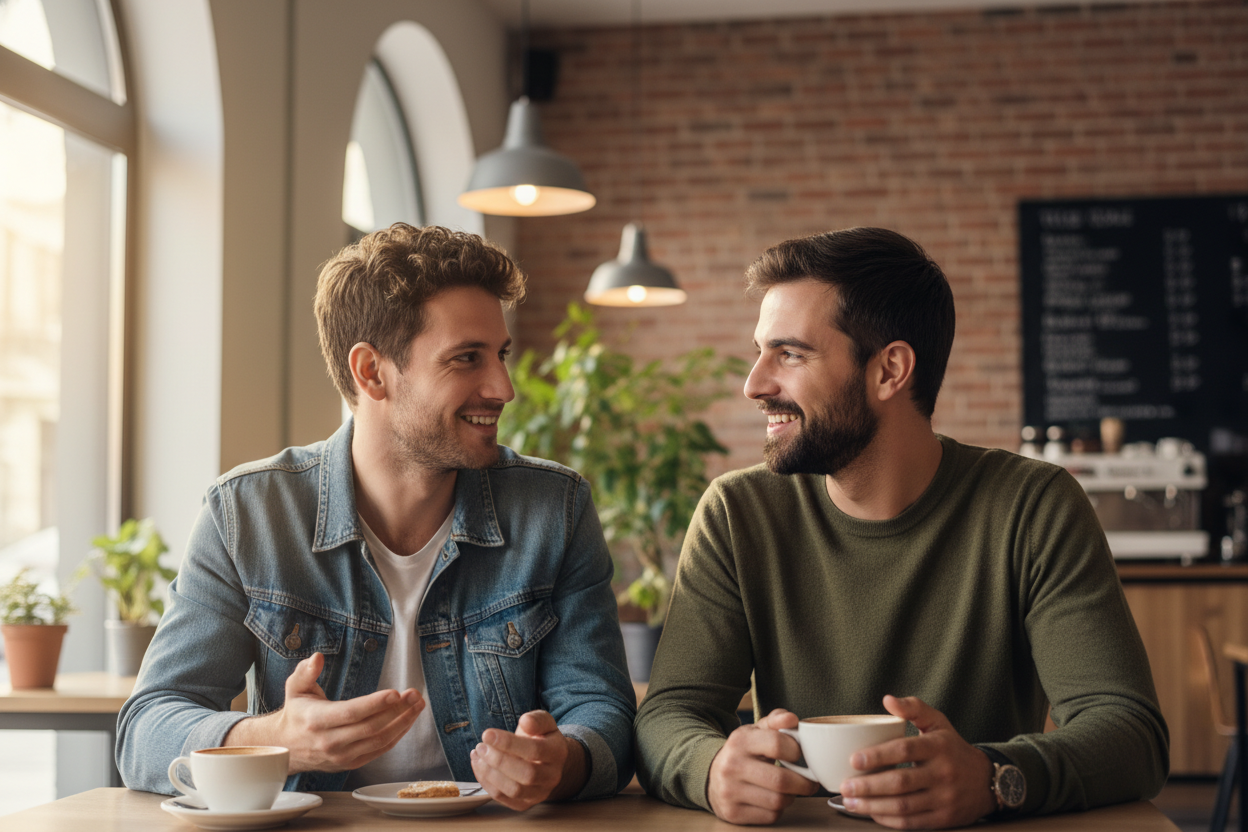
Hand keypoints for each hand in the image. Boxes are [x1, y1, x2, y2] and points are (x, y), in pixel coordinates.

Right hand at [226, 652, 423, 773]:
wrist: (286, 746)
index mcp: (316, 721)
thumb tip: (318, 657)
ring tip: (417, 705)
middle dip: (397, 710)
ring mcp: (341, 756)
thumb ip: (306, 672)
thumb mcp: (295, 688)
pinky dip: (397, 736)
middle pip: (370, 727)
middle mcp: (329, 742)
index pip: (351, 713)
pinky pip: (379, 751)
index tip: (396, 692)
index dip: (375, 703)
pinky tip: (407, 720)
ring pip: (378, 741)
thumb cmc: (296, 712)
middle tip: (414, 694)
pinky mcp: (350, 763)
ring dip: (402, 723)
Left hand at [470, 711, 584, 810]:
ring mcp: (539, 793)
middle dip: (499, 760)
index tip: (487, 734)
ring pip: (514, 790)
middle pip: (527, 774)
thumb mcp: (544, 723)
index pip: (535, 750)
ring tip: (477, 755)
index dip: (509, 743)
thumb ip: (536, 720)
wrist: (547, 761)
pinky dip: (486, 782)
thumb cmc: (541, 738)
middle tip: (481, 746)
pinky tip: (478, 765)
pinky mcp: (524, 804)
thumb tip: (525, 721)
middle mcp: (552, 776)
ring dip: (490, 773)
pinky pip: (503, 798)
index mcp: (557, 753)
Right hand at [706, 708, 819, 824]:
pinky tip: (773, 800)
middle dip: (803, 783)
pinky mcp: (733, 812)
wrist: (712, 776)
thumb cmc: (743, 753)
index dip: (797, 751)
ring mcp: (730, 791)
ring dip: (791, 797)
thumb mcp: (755, 732)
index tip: (801, 756)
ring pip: (778, 801)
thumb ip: (776, 721)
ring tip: (789, 790)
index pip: (778, 744)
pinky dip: (778, 809)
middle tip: (810, 782)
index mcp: (740, 741)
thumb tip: (792, 719)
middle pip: (781, 780)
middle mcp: (732, 766)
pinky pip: (770, 816)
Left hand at [837, 695, 995, 829]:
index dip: (877, 756)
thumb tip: (887, 700)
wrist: (986, 780)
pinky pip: (912, 822)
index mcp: (938, 746)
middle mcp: (943, 773)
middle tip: (845, 786)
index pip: (904, 750)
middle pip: (900, 782)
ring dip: (873, 806)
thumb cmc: (952, 748)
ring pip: (903, 806)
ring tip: (850, 802)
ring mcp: (944, 798)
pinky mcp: (944, 818)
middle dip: (868, 786)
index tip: (853, 759)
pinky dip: (888, 820)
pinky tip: (871, 813)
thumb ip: (913, 708)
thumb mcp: (938, 722)